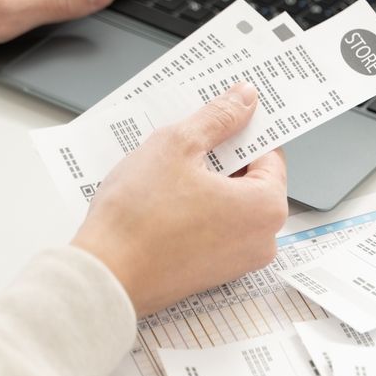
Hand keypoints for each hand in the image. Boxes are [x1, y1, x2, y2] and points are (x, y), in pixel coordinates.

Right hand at [71, 83, 289, 316]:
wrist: (104, 277)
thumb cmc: (139, 219)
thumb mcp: (178, 145)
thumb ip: (219, 117)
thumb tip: (244, 98)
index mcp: (267, 207)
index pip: (270, 154)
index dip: (243, 131)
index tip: (223, 117)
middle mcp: (264, 239)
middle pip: (252, 180)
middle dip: (222, 157)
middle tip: (188, 141)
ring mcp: (240, 261)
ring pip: (231, 204)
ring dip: (206, 182)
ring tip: (170, 169)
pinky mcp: (215, 272)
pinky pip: (216, 228)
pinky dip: (198, 210)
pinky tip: (166, 198)